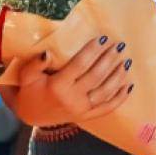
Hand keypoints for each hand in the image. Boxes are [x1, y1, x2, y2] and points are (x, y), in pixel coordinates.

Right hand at [14, 35, 132, 125]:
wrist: (31, 115)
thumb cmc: (30, 91)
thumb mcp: (27, 76)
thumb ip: (36, 64)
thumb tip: (47, 53)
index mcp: (58, 86)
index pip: (79, 65)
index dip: (92, 51)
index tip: (102, 38)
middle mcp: (72, 99)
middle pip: (96, 77)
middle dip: (109, 60)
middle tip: (119, 46)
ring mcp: (81, 109)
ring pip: (105, 93)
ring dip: (117, 77)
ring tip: (126, 61)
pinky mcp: (87, 116)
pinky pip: (107, 108)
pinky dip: (120, 98)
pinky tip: (129, 86)